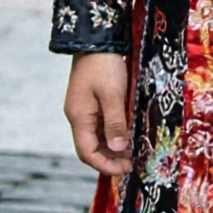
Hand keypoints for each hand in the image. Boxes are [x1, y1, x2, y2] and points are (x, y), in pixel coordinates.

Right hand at [65, 53, 131, 175]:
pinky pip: (102, 126)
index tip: (124, 170)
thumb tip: (117, 147)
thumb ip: (115, 121)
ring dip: (113, 148)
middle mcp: (79, 117)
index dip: (104, 165)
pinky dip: (114, 135)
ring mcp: (85, 110)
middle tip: (132, 164)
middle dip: (110, 159)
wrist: (96, 41)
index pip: (86, 152)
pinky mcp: (93, 103)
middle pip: (91, 148)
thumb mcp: (113, 94)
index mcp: (79, 117)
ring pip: (97, 138)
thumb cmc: (104, 66)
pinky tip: (129, 137)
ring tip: (134, 154)